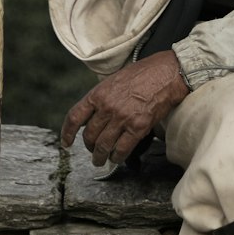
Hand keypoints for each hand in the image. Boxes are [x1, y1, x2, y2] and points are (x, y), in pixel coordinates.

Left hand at [61, 50, 189, 166]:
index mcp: (98, 94)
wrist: (167, 74)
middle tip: (92, 151)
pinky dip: (117, 157)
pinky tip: (116, 158)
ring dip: (100, 157)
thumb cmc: (142, 74)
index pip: (75, 117)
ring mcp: (122, 118)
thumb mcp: (114, 80)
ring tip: (101, 160)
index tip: (66, 143)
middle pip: (89, 136)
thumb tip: (93, 115)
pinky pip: (121, 149)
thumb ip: (102, 97)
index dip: (67, 133)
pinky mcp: (138, 127)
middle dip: (89, 147)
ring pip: (103, 146)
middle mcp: (107, 107)